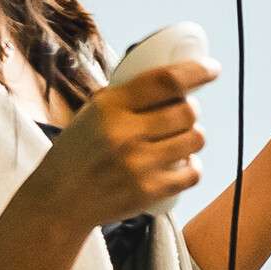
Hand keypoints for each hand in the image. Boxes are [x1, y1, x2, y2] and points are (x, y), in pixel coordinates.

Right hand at [26, 59, 212, 226]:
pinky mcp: (149, 191)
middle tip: (179, 115)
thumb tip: (176, 80)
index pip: (166, 81)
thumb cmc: (79, 152)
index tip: (211, 69)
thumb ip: (127, 98)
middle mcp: (125, 133)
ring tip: (177, 139)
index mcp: (109, 106)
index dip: (197, 71)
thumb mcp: (91, 113)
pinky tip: (181, 163)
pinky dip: (192, 166)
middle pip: (187, 111)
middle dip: (190, 110)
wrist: (59, 201)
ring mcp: (139, 164)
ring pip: (196, 139)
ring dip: (192, 136)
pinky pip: (193, 172)